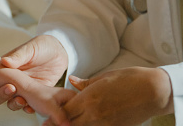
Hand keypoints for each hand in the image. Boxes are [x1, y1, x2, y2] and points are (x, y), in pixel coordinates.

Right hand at [0, 35, 67, 110]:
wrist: (59, 52)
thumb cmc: (41, 46)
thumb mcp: (30, 48)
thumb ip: (18, 55)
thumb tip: (4, 61)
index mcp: (3, 70)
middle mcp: (10, 81)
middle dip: (0, 96)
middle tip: (11, 88)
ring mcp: (23, 90)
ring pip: (11, 103)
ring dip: (14, 104)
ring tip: (22, 100)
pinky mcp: (36, 95)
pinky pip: (28, 106)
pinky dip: (28, 109)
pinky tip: (31, 108)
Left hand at [52, 67, 173, 125]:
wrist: (154, 91)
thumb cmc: (130, 80)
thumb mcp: (104, 77)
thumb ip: (85, 83)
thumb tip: (71, 80)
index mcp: (89, 98)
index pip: (63, 111)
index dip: (53, 115)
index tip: (46, 117)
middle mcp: (95, 113)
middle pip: (69, 124)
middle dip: (59, 124)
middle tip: (49, 124)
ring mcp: (105, 123)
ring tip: (66, 123)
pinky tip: (85, 124)